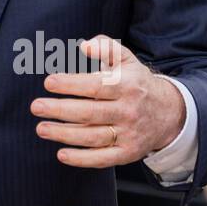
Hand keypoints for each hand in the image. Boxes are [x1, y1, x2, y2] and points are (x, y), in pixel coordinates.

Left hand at [30, 35, 186, 167]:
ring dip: (64, 135)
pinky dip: (82, 159)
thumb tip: (85, 46)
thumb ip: (106, 48)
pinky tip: (62, 154)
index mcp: (126, 86)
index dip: (71, 84)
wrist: (170, 113)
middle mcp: (128, 111)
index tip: (48, 82)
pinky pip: (103, 159)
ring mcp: (128, 134)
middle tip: (36, 107)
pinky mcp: (128, 153)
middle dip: (60, 110)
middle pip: (90, 113)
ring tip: (41, 128)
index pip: (95, 86)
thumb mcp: (127, 60)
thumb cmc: (137, 83)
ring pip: (93, 137)